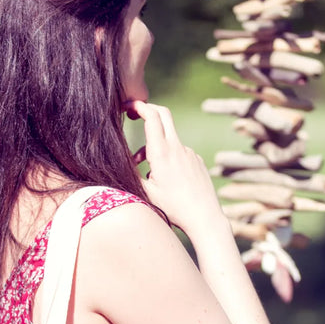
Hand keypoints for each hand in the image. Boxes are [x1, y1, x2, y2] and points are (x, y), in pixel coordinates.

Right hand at [127, 99, 225, 237]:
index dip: (139, 106)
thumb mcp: (146, 193)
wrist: (205, 217)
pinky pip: (179, 152)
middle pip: (163, 114)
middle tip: (135, 114)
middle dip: (148, 110)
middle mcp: (177, 148)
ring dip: (154, 145)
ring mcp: (190, 153)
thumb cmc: (174, 208)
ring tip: (146, 170)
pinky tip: (167, 179)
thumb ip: (132, 174)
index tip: (128, 106)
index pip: (152, 116)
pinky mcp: (197, 160)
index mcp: (162, 153)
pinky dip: (168, 157)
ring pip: (169, 138)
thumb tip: (119, 164)